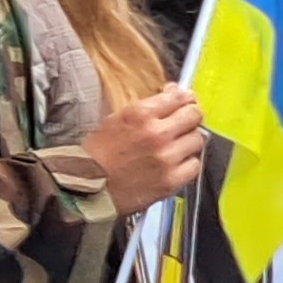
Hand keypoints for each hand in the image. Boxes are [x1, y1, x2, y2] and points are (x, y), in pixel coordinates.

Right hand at [83, 84, 206, 210]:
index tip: (184, 102)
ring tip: (176, 147)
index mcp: (140, 114)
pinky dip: (188, 164)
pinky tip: (175, 164)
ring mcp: (167, 158)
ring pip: (197, 140)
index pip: (179, 97)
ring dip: (189, 141)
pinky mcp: (171, 180)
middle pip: (194, 116)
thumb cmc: (97, 155)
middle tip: (184, 123)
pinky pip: (194, 166)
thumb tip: (173, 94)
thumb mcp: (116, 119)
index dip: (185, 98)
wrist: (85, 189)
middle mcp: (158, 133)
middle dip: (191, 117)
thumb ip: (147, 107)